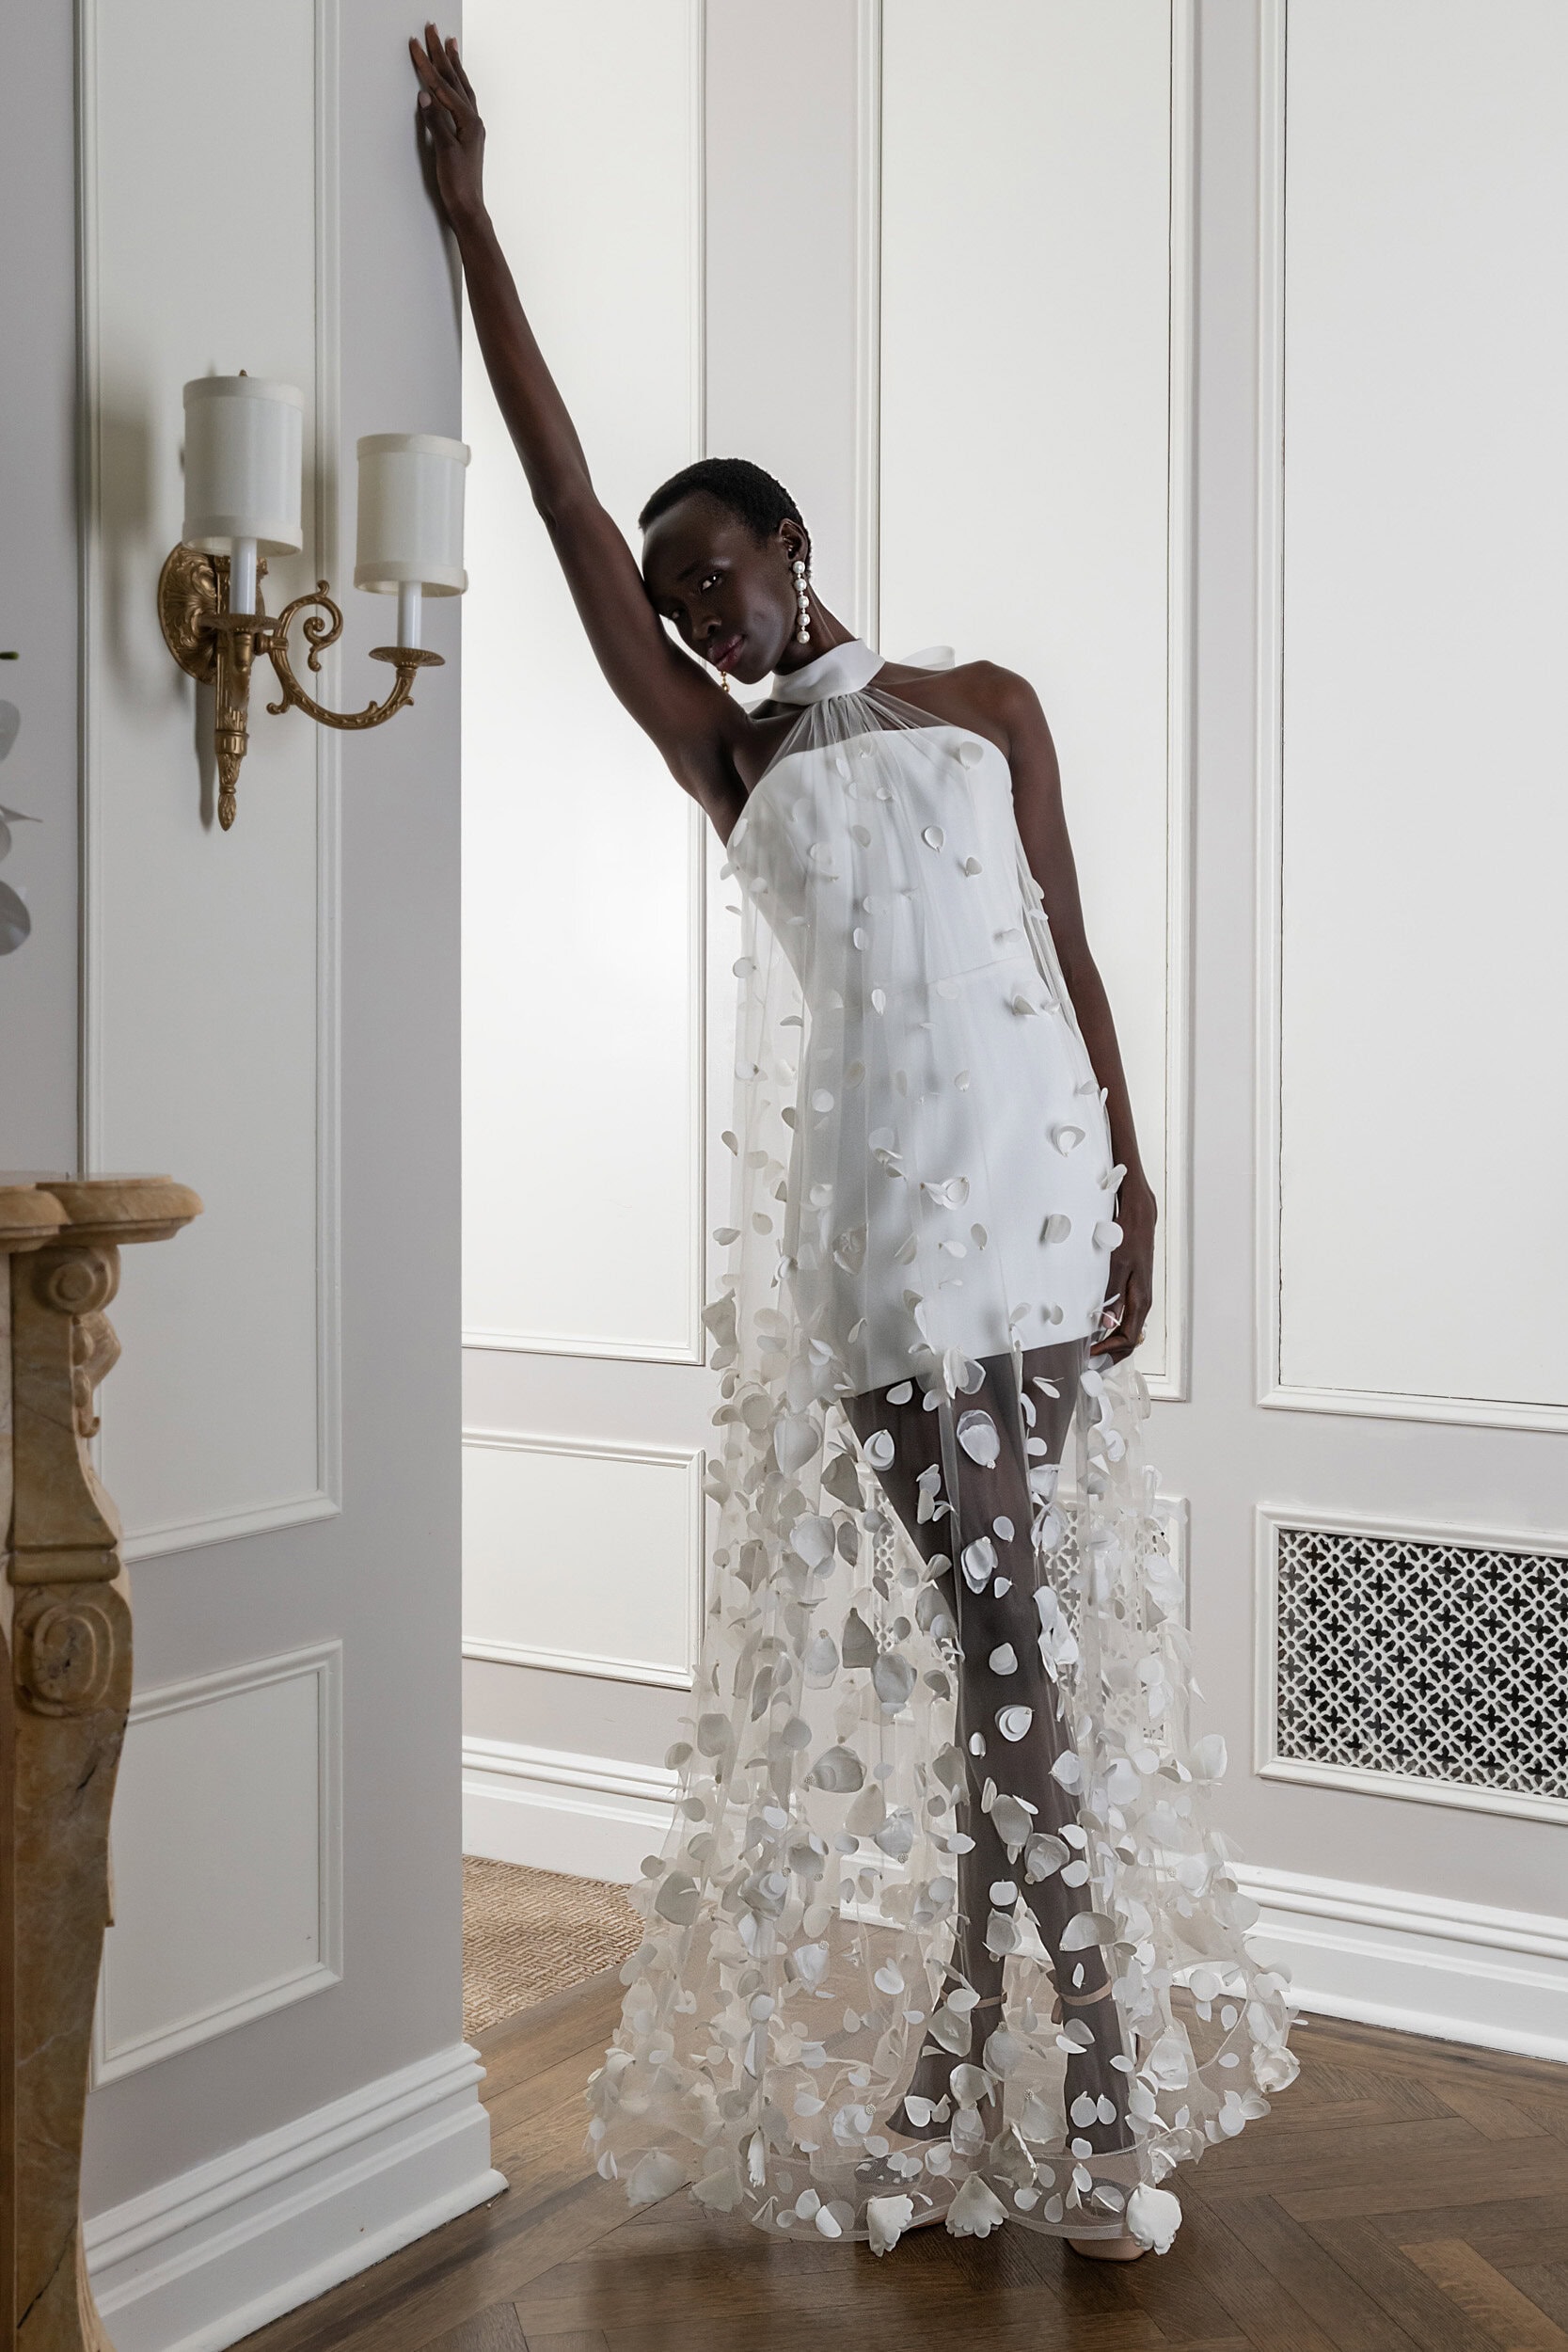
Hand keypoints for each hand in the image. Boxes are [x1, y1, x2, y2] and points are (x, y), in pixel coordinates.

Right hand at [409, 22, 485, 231]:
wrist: (469, 209)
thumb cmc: (458, 185)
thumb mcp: (444, 152)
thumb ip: (435, 122)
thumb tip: (425, 95)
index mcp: (468, 121)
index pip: (443, 86)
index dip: (427, 64)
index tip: (415, 44)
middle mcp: (473, 120)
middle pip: (455, 79)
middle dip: (442, 53)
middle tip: (433, 29)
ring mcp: (472, 127)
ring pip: (461, 87)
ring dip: (454, 64)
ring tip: (449, 44)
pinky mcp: (467, 135)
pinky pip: (462, 100)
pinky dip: (456, 85)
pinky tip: (454, 81)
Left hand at [1090, 1174, 1155, 1364]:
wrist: (1138, 1216)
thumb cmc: (1130, 1236)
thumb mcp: (1117, 1265)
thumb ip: (1112, 1295)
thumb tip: (1106, 1324)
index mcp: (1141, 1299)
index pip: (1127, 1338)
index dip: (1108, 1351)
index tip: (1089, 1355)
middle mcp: (1141, 1300)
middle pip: (1128, 1338)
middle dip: (1110, 1353)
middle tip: (1087, 1360)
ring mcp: (1137, 1295)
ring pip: (1126, 1328)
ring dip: (1109, 1340)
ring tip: (1089, 1348)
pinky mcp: (1131, 1287)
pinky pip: (1123, 1315)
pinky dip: (1110, 1325)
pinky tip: (1095, 1326)